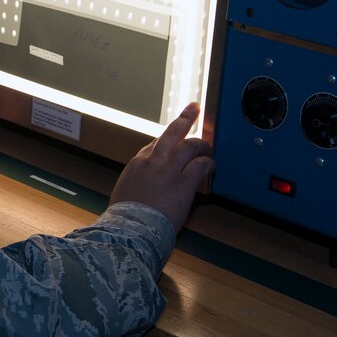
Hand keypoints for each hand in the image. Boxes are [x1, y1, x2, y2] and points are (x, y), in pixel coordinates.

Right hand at [109, 102, 213, 228]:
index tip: (176, 139)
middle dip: (185, 118)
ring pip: (190, 145)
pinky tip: (212, 166)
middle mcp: (154, 160)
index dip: (170, 140)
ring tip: (208, 148)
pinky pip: (201, 166)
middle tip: (194, 107)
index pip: (157, 142)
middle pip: (173, 132)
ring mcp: (170, 170)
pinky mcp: (184, 184)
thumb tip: (143, 183)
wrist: (130, 228)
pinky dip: (208, 164)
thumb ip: (137, 180)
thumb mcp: (125, 189)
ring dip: (202, 145)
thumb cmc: (125, 216)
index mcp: (139, 162)